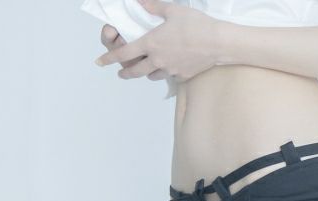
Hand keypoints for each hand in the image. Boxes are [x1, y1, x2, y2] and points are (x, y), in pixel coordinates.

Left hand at [94, 0, 222, 82]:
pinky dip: (166, 73)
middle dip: (125, 73)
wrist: (217, 43)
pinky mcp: (182, 76)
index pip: (124, 53)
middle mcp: (158, 60)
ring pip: (151, 76)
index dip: (109, 58)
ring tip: (146, 69)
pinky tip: (169, 68)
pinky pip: (170, 76)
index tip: (100, 62)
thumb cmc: (197, 25)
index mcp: (151, 43)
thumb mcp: (173, 10)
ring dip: (146, 72)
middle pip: (135, 71)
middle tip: (121, 73)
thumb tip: (141, 1)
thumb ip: (154, 7)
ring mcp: (170, 70)